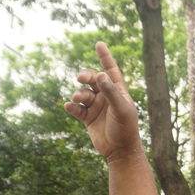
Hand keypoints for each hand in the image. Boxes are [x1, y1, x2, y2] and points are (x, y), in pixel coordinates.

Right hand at [65, 42, 142, 161]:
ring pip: (83, 93)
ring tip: (78, 98)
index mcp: (118, 91)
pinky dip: (72, 106)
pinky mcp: (88, 118)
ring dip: (79, 93)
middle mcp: (106, 96)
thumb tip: (101, 75)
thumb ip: (111, 92)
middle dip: (86, 76)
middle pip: (93, 80)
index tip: (99, 44)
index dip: (105, 57)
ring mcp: (96, 107)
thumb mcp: (120, 109)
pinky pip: (77, 108)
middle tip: (81, 78)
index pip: (111, 70)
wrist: (120, 150)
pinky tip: (69, 106)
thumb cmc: (125, 128)